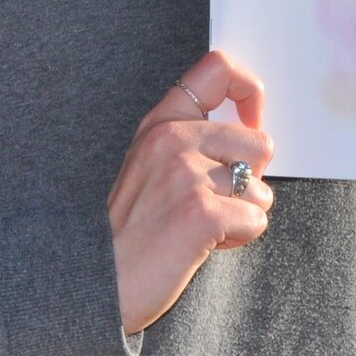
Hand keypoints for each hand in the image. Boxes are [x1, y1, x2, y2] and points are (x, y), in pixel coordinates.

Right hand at [107, 51, 275, 334]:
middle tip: (210, 204)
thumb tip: (249, 136)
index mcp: (161, 124)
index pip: (218, 69)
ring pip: (260, 189)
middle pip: (260, 144)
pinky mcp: (202, 212)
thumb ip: (190, 142)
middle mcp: (174, 140)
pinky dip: (239, 238)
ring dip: (241, 215)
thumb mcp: (149, 166)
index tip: (252, 120)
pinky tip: (202, 245)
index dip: (249, 90)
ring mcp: (187, 174)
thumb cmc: (128, 234)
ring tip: (199, 229)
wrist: (95, 286)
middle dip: (249, 180)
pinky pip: (256, 220)